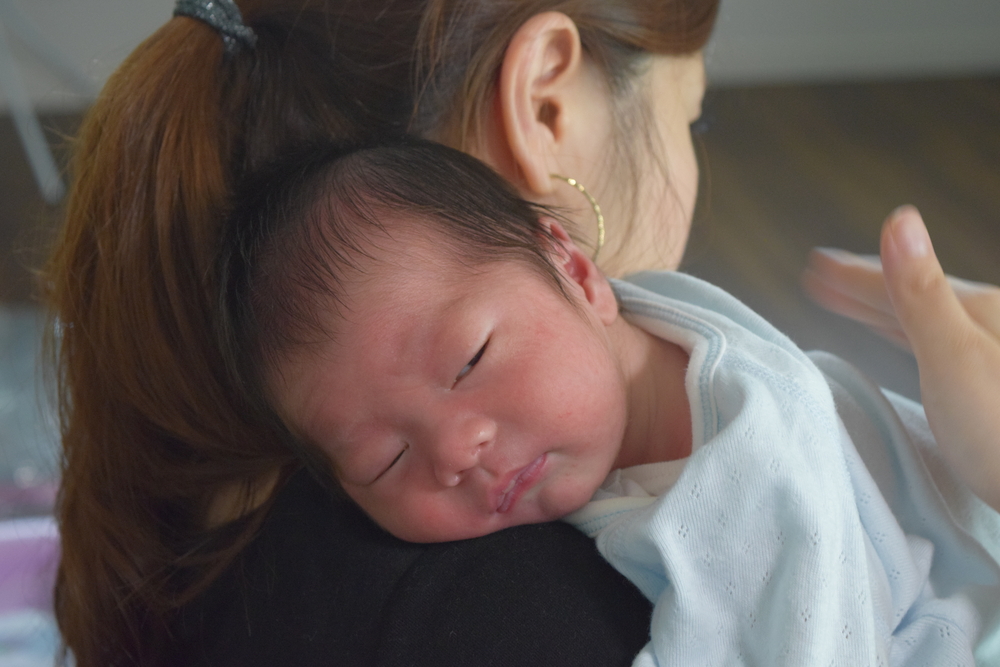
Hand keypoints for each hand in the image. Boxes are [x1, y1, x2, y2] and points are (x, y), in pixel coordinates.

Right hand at [803, 206, 999, 511]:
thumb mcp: (953, 359)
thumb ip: (920, 293)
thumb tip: (900, 220)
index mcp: (978, 312)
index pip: (901, 281)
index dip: (852, 275)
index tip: (815, 264)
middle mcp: (990, 326)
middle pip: (915, 298)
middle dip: (865, 288)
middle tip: (822, 279)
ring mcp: (994, 358)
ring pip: (929, 323)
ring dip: (885, 311)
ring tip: (855, 308)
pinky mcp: (995, 391)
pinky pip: (939, 348)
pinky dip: (912, 338)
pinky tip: (917, 349)